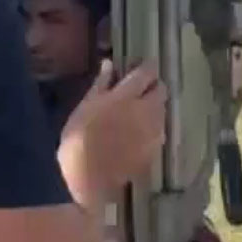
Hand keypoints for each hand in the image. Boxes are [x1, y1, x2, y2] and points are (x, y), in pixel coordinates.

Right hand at [57, 62, 165, 210]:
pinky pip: (158, 131)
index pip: (147, 72)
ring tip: (137, 112)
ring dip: (154, 107)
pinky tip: (136, 133)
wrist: (89, 177)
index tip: (140, 65)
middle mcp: (146, 110)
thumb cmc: (79, 137)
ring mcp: (154, 131)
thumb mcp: (85, 106)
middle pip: (161, 91)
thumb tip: (109, 64)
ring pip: (162, 111)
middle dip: (154, 86)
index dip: (146, 67)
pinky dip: (151, 127)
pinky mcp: (155, 149)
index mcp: (127, 95)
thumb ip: (101, 84)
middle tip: (140, 89)